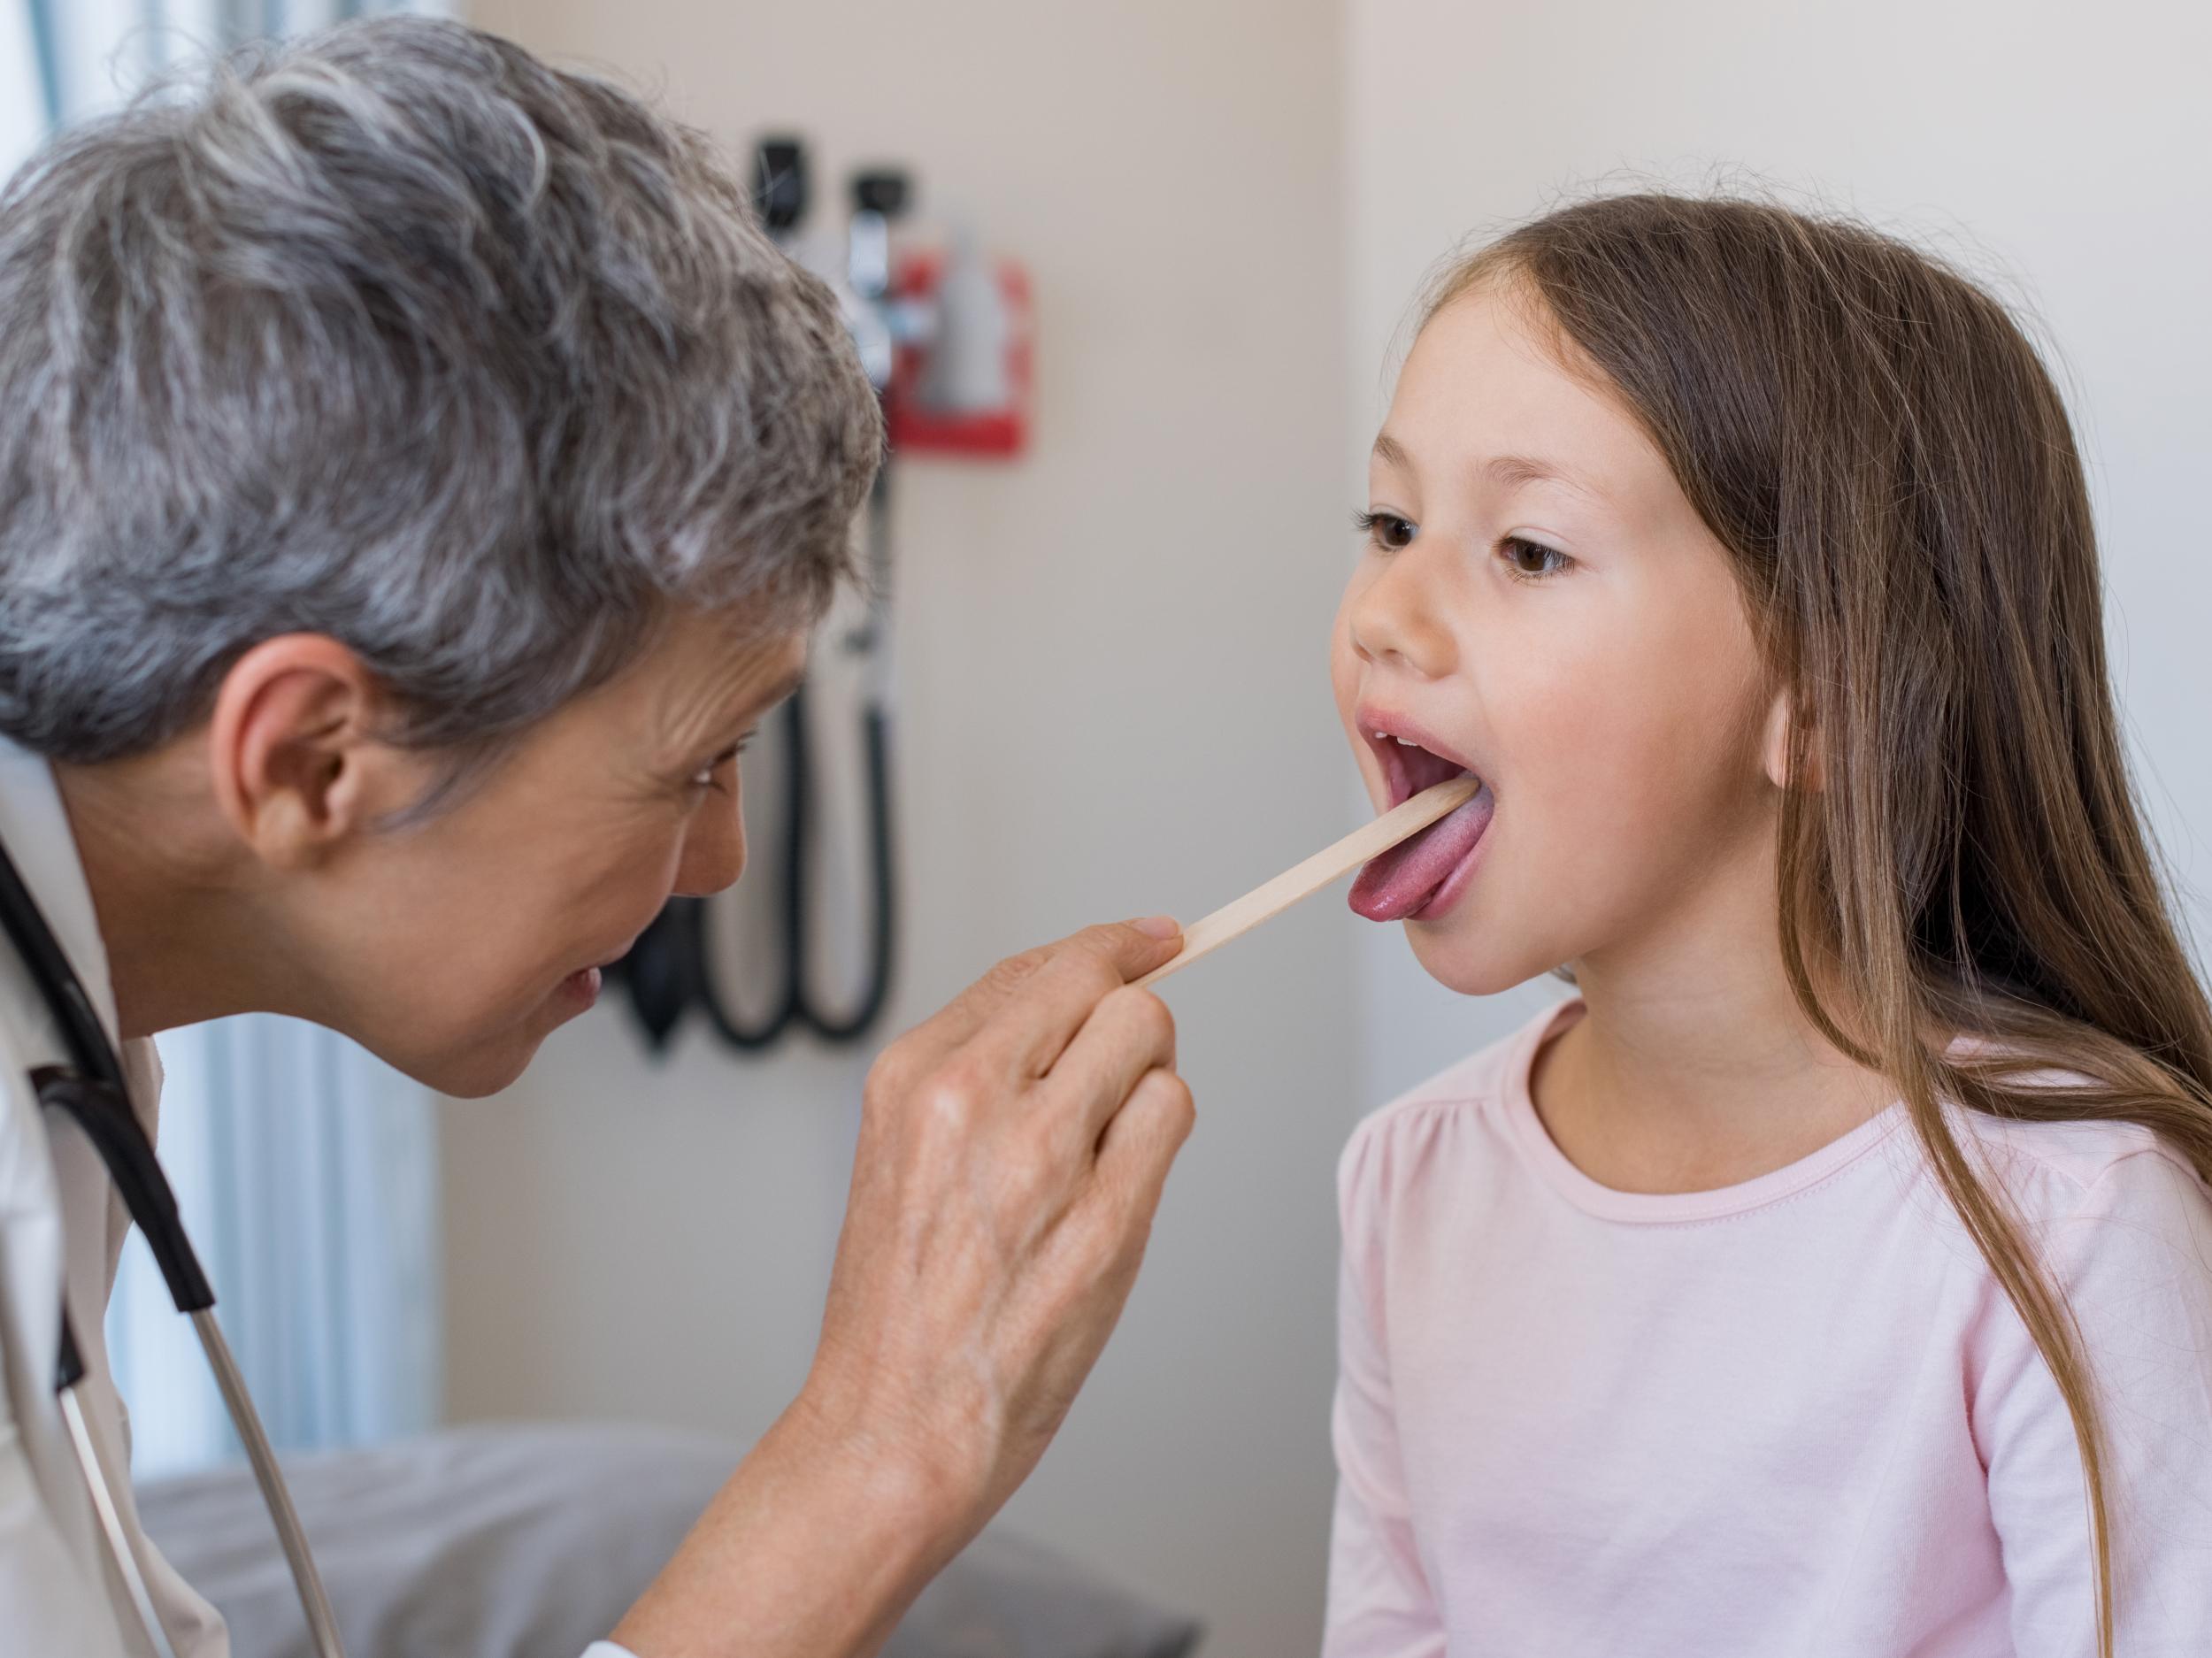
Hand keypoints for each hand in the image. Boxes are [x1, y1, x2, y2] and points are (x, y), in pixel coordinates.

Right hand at [612, 918, 1192, 1657]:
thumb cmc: (902, 1303)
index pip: (1037, 967)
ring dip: (1149, 1080)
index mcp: (913, 1074)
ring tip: (1105, 1149)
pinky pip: (1172, 1113)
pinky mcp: (1103, 1217)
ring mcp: (1042, 1156)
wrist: (894, 1423)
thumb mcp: (902, 1153)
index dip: (1109, 948)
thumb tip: (1075, 994)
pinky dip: (1163, 1133)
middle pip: (1104, 986)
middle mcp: (971, 1097)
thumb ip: (978, 1070)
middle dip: (1132, 1016)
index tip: (1153, 938)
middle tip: (1122, 1073)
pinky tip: (1120, 1185)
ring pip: (1149, 1037)